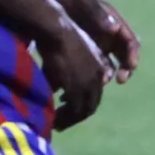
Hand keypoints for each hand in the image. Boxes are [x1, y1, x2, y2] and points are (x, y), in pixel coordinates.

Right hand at [35, 14, 109, 129]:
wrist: (57, 30)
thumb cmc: (56, 39)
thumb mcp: (67, 58)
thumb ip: (66, 75)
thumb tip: (57, 89)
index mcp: (98, 69)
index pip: (94, 94)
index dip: (82, 105)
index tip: (68, 111)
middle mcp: (97, 77)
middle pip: (91, 105)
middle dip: (76, 116)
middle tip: (62, 124)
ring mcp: (88, 82)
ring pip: (84, 109)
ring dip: (70, 119)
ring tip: (57, 125)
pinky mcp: (78, 85)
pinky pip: (75, 108)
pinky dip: (66, 115)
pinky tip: (55, 118)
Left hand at [55, 0, 138, 83]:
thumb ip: (97, 12)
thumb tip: (114, 28)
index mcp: (112, 22)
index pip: (129, 41)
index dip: (133, 55)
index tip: (130, 66)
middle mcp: (107, 35)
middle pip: (123, 55)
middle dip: (125, 68)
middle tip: (120, 79)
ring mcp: (93, 44)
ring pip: (107, 63)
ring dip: (107, 74)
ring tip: (100, 82)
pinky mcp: (79, 51)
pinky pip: (89, 67)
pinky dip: (89, 75)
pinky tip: (84, 79)